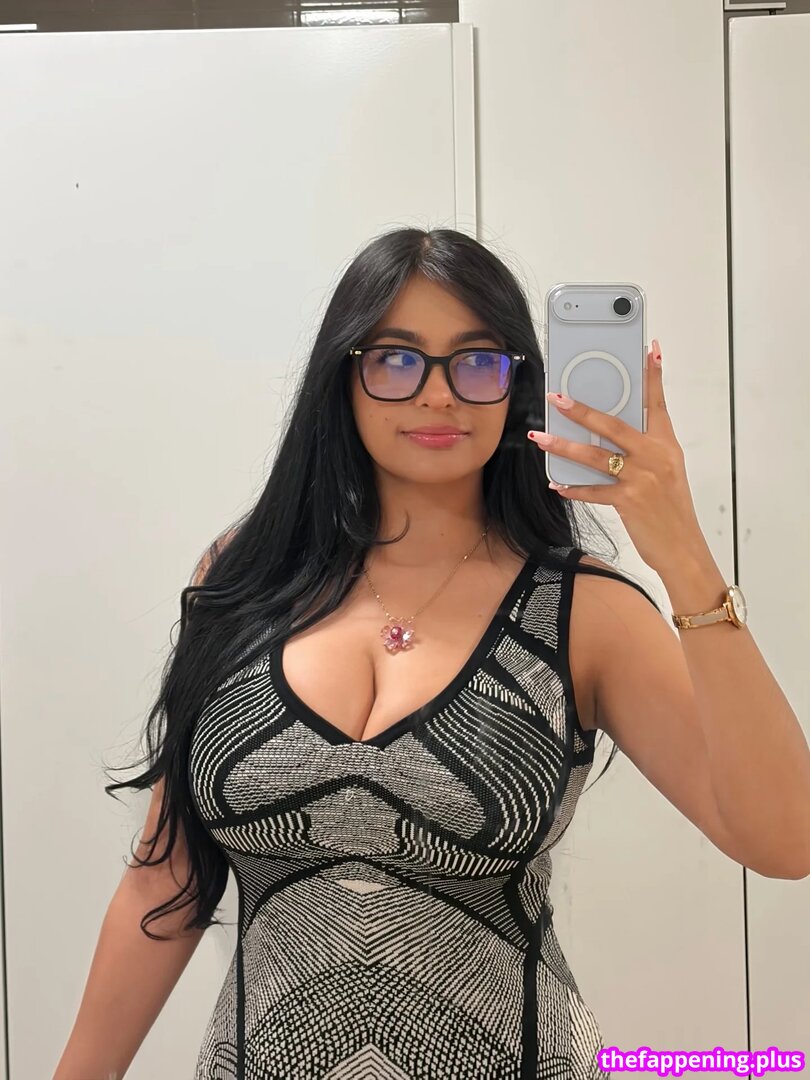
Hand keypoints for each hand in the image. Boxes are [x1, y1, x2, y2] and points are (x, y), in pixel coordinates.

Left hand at [528, 339, 706, 574]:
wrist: (683, 547)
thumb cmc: (672, 509)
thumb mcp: (666, 472)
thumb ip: (644, 451)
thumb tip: (610, 438)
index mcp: (666, 445)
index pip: (658, 404)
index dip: (653, 376)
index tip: (649, 349)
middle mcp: (655, 456)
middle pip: (613, 425)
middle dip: (581, 410)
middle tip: (557, 397)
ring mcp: (641, 478)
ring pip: (595, 456)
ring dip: (563, 446)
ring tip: (540, 438)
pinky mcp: (628, 501)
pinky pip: (592, 491)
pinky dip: (572, 488)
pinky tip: (556, 483)